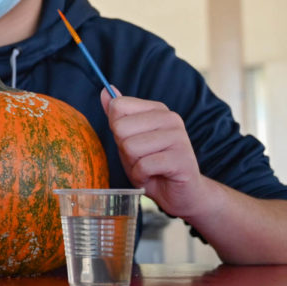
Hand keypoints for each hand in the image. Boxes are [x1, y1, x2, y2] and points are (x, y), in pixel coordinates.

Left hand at [100, 87, 209, 219]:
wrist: (180, 194)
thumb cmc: (152, 165)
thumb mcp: (130, 139)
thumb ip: (118, 116)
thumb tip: (105, 91)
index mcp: (158, 109)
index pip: (118, 106)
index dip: (118, 130)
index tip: (133, 141)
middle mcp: (170, 118)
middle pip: (120, 127)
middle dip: (125, 150)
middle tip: (141, 159)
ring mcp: (178, 137)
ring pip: (130, 148)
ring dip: (134, 165)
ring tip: (148, 169)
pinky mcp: (181, 159)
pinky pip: (143, 166)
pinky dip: (141, 177)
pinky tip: (154, 177)